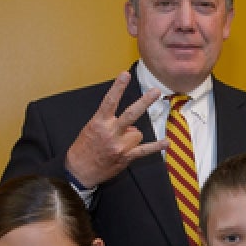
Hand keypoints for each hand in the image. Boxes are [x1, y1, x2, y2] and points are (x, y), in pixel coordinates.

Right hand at [65, 71, 167, 186]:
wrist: (79, 170)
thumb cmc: (84, 147)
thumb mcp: (91, 129)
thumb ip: (110, 122)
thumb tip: (129, 124)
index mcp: (99, 123)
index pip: (109, 101)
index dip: (118, 87)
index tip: (125, 75)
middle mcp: (111, 133)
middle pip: (130, 114)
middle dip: (144, 102)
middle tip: (155, 91)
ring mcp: (119, 146)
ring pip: (137, 133)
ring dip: (132, 136)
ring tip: (120, 143)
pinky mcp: (126, 157)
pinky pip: (144, 150)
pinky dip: (156, 146)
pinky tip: (166, 142)